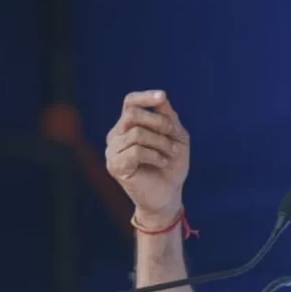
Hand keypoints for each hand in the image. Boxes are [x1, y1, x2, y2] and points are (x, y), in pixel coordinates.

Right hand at [106, 90, 190, 227]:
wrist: (168, 195)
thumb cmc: (172, 165)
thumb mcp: (176, 138)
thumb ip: (170, 118)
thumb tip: (162, 97)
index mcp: (129, 125)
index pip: (130, 102)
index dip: (144, 97)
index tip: (162, 96)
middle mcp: (117, 135)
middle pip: (133, 114)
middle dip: (159, 122)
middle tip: (173, 136)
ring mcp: (113, 150)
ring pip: (137, 133)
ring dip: (161, 142)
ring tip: (170, 154)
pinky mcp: (115, 166)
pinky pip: (135, 151)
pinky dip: (155, 155)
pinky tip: (162, 162)